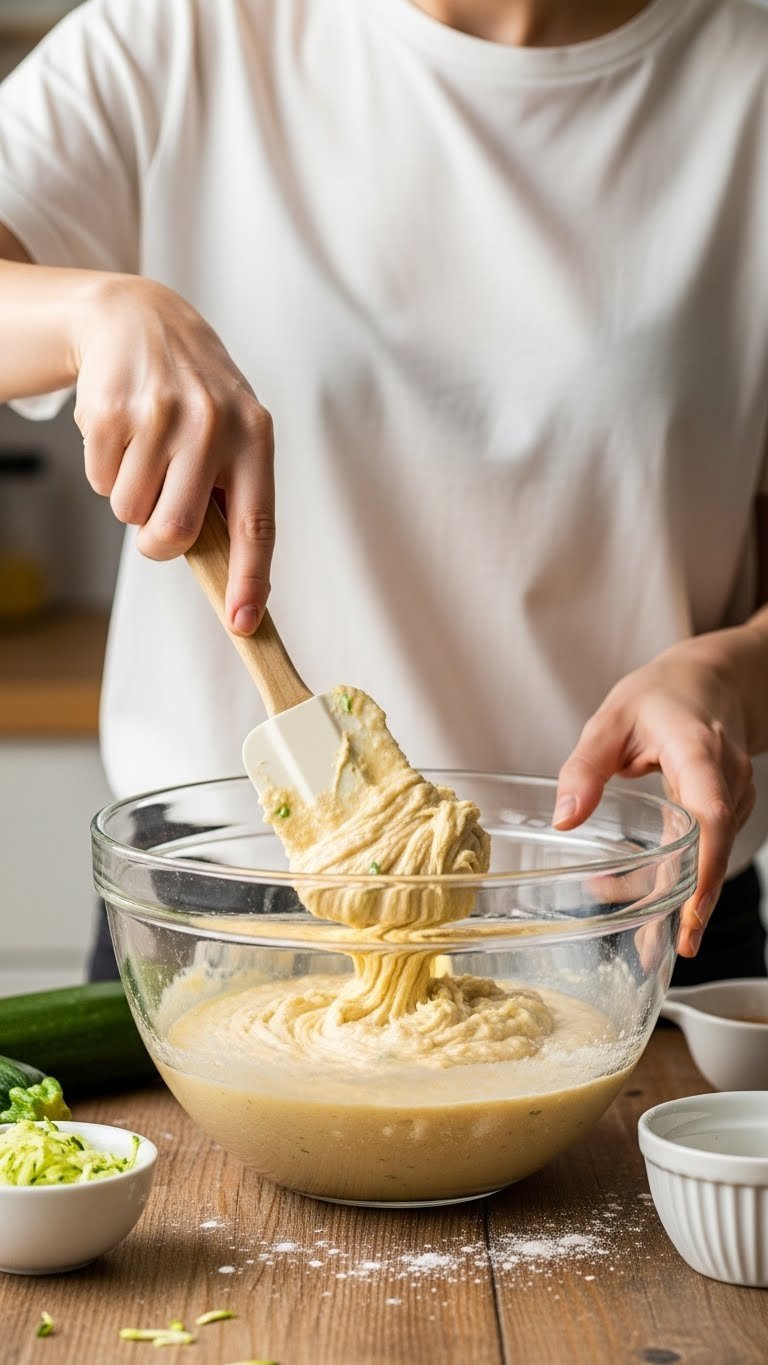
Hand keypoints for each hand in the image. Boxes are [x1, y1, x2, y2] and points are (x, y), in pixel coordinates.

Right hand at [73, 275, 273, 633]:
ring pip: (130, 511)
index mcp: (255, 436)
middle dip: (158, 543)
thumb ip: (234, 493)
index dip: (250, 580)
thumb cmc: (195, 394)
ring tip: (145, 453)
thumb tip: (229, 576)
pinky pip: (99, 481)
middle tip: (156, 522)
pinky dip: (105, 470)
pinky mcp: (111, 411)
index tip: (244, 623)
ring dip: (131, 497)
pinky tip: (123, 434)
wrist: (141, 319)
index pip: (257, 524)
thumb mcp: (232, 430)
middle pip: (176, 532)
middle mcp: (212, 424)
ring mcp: (159, 416)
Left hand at [552, 638, 755, 956]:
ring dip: (679, 899)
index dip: (706, 864)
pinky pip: (702, 849)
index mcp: (698, 752)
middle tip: (664, 951)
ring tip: (648, 946)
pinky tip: (639, 897)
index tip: (692, 907)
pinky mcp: (724, 810)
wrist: (710, 682)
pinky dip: (676, 876)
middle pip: (714, 849)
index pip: (711, 812)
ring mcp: (731, 796)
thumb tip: (563, 820)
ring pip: (708, 857)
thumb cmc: (660, 697)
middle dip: (692, 905)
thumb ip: (585, 768)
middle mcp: (725, 779)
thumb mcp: (610, 720)